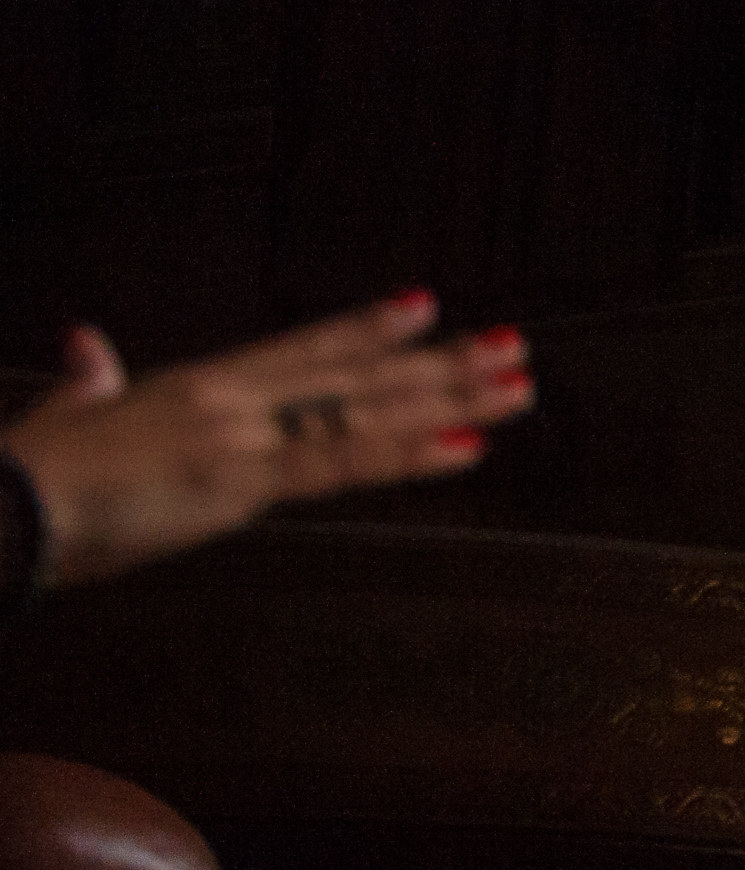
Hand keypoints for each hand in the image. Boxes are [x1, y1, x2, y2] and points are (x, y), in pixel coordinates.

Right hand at [0, 295, 531, 586]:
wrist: (0, 506)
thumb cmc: (30, 475)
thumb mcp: (67, 415)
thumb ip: (91, 383)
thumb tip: (89, 346)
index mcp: (198, 385)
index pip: (304, 350)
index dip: (369, 330)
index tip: (428, 310)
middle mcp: (231, 399)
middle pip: (357, 376)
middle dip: (441, 365)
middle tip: (514, 347)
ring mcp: (241, 436)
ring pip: (366, 411)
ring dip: (450, 401)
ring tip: (517, 388)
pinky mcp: (238, 482)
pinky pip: (339, 467)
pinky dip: (405, 454)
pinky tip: (465, 447)